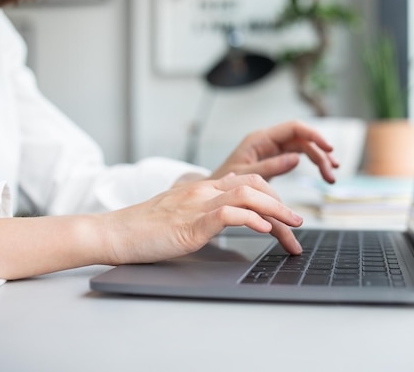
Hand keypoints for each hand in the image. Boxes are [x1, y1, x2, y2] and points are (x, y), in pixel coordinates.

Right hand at [103, 173, 303, 264]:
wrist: (115, 232)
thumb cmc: (145, 228)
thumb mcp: (182, 213)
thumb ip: (205, 208)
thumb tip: (231, 209)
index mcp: (203, 188)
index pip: (247, 181)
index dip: (272, 193)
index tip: (286, 212)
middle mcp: (203, 191)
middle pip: (254, 185)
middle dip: (282, 202)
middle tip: (298, 222)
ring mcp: (197, 205)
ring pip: (247, 195)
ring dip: (276, 210)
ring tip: (293, 225)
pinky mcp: (190, 224)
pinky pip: (227, 214)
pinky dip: (250, 219)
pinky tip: (264, 228)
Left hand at [210, 120, 339, 182]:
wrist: (215, 193)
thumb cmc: (223, 182)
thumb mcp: (246, 176)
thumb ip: (270, 167)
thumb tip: (296, 158)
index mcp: (260, 139)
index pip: (294, 128)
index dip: (314, 135)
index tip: (328, 148)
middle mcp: (268, 141)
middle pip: (302, 139)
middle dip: (320, 153)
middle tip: (331, 172)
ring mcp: (272, 149)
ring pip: (303, 147)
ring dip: (319, 159)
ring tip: (330, 177)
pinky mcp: (275, 158)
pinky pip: (298, 155)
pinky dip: (312, 163)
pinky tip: (322, 173)